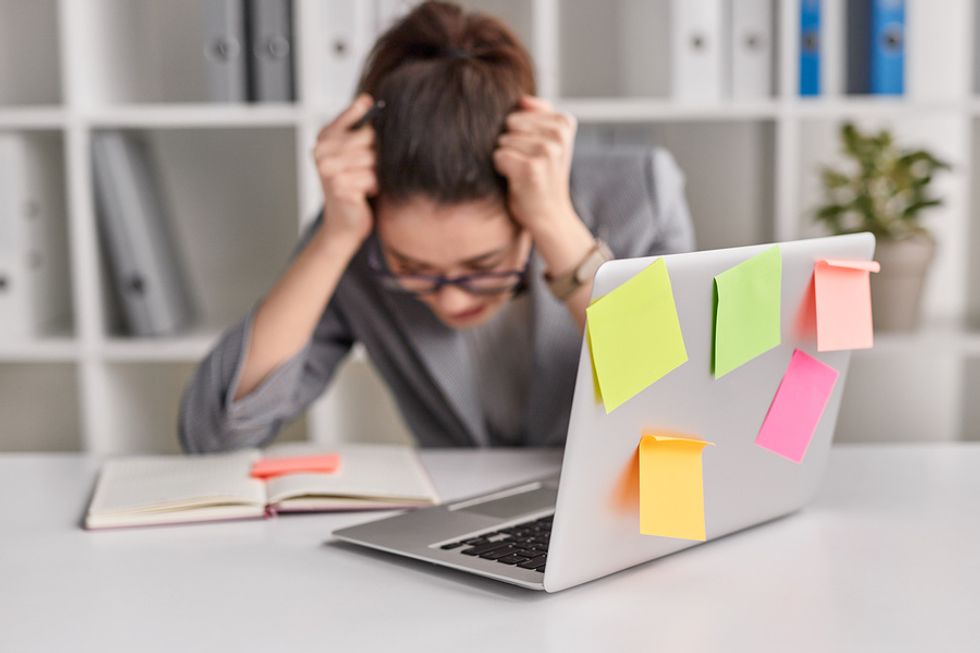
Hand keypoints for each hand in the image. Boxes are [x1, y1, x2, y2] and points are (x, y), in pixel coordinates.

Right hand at [312, 94, 378, 246]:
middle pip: (368, 136)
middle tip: (372, 167)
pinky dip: (375, 186)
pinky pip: (372, 178)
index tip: (373, 110)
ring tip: (368, 181)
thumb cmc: (353, 186)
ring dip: (378, 172)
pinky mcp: (339, 186)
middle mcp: (322, 151)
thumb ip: (357, 129)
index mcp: (324, 138)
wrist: (344, 222)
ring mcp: (328, 169)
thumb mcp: (352, 154)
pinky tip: (366, 193)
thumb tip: (368, 100)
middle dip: (378, 153)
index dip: (365, 115)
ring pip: (372, 158)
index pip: (352, 114)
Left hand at [493, 96, 578, 235]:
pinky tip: (517, 180)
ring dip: (507, 158)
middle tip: (528, 163)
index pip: (518, 112)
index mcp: (564, 122)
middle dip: (512, 144)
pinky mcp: (532, 168)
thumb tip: (520, 99)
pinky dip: (502, 170)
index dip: (520, 134)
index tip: (536, 153)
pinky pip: (499, 156)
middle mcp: (559, 134)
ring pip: (502, 141)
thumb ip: (537, 113)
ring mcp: (547, 151)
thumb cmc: (543, 175)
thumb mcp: (548, 139)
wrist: (549, 214)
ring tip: (524, 172)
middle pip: (509, 124)